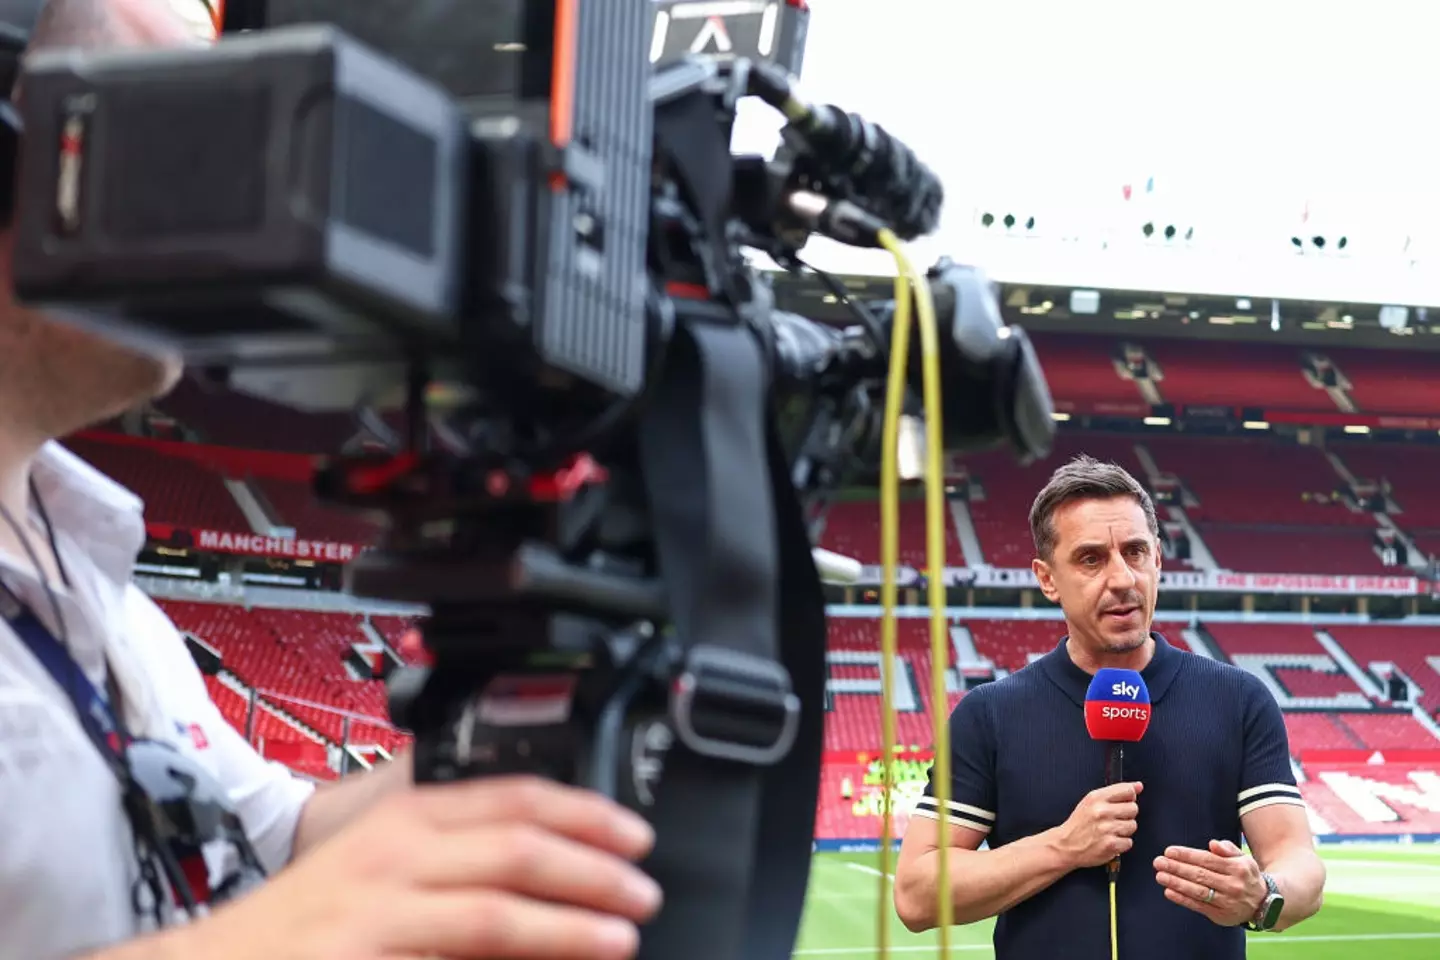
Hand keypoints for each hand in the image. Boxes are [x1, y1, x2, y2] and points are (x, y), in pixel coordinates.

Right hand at [202, 776, 662, 958]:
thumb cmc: (311, 920)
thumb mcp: (384, 863)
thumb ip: (457, 857)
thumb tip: (552, 865)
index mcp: (406, 818)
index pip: (513, 797)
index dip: (585, 812)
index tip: (633, 833)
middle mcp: (394, 853)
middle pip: (518, 847)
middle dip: (594, 867)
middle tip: (643, 890)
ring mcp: (377, 910)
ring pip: (495, 910)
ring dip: (570, 925)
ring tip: (621, 935)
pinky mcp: (365, 956)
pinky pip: (458, 955)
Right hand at [1055, 782, 1142, 868]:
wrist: (1066, 845)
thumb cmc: (1079, 823)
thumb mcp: (1091, 801)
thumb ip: (1116, 792)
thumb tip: (1138, 786)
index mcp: (1096, 797)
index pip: (1127, 790)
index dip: (1129, 797)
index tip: (1123, 802)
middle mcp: (1101, 811)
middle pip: (1133, 808)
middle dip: (1126, 815)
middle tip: (1113, 819)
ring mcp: (1106, 828)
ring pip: (1132, 825)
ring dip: (1124, 830)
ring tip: (1111, 831)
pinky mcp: (1110, 845)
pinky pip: (1129, 842)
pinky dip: (1121, 844)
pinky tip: (1110, 841)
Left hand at [1153, 839, 1266, 926]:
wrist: (1264, 904)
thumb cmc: (1246, 876)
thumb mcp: (1244, 858)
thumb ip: (1228, 849)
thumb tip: (1213, 844)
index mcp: (1237, 868)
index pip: (1207, 860)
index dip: (1187, 855)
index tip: (1169, 851)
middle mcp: (1233, 885)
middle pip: (1200, 875)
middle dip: (1177, 868)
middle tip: (1158, 862)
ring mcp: (1227, 902)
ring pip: (1198, 891)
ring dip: (1176, 883)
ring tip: (1160, 876)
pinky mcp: (1222, 916)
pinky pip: (1199, 906)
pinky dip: (1182, 899)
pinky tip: (1168, 892)